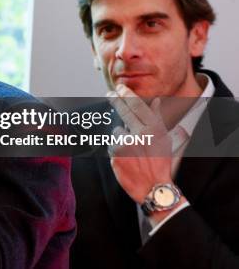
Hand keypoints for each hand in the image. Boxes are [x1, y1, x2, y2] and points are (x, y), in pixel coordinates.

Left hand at [107, 85, 173, 204]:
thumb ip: (158, 119)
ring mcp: (127, 144)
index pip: (138, 106)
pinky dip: (115, 150)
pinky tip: (125, 158)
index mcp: (155, 130)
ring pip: (117, 131)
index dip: (127, 95)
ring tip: (131, 151)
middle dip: (116, 101)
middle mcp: (141, 134)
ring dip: (121, 138)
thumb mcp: (164, 140)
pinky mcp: (116, 154)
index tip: (120, 88)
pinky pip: (111, 145)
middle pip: (124, 111)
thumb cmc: (159, 163)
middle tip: (109, 93)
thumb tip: (155, 100)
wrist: (153, 188)